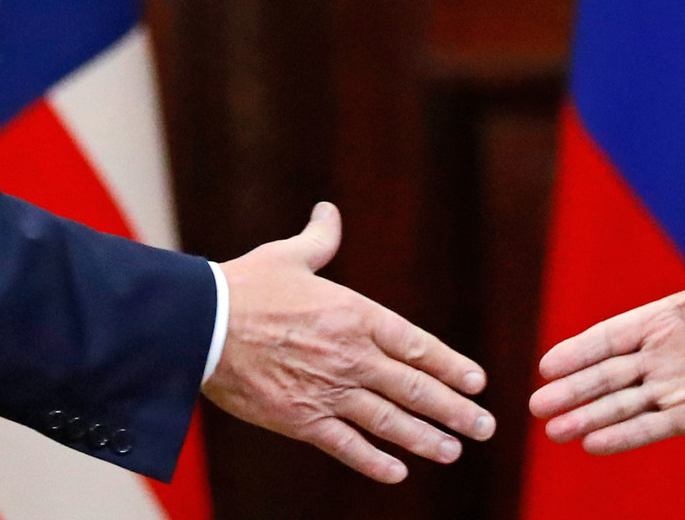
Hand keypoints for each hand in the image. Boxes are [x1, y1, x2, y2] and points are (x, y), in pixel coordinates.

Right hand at [202, 202, 494, 482]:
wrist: (200, 325)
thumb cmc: (245, 286)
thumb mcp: (290, 256)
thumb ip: (320, 240)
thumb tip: (328, 211)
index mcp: (357, 315)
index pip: (418, 346)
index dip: (452, 366)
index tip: (478, 382)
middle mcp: (352, 356)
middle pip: (415, 389)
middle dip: (455, 410)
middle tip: (484, 426)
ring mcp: (329, 391)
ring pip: (390, 422)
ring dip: (426, 439)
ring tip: (453, 451)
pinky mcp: (300, 420)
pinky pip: (347, 447)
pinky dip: (374, 462)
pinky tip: (397, 473)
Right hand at [529, 199, 684, 454]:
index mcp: (660, 320)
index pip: (610, 337)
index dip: (579, 351)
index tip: (547, 365)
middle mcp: (659, 356)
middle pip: (606, 376)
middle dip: (572, 391)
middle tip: (536, 405)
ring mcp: (673, 388)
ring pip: (622, 405)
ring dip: (588, 418)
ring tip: (554, 431)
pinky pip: (653, 427)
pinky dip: (623, 436)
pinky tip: (592, 445)